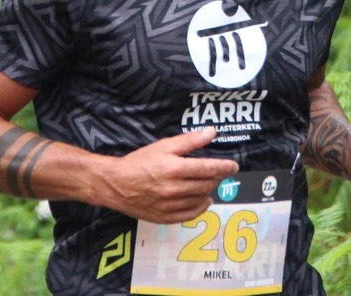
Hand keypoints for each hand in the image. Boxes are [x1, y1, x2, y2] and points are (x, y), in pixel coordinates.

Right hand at [98, 127, 238, 223]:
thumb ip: (189, 140)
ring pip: (200, 200)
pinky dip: (200, 208)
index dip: (224, 167)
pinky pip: (190, 215)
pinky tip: (203, 201)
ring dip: (209, 191)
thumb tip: (212, 132)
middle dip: (216, 178)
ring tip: (210, 184)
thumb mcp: (164, 145)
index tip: (234, 166)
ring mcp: (170, 206)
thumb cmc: (140, 161)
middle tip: (219, 172)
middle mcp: (174, 189)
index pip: (208, 169)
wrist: (116, 184)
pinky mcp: (165, 217)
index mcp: (175, 169)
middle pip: (206, 184)